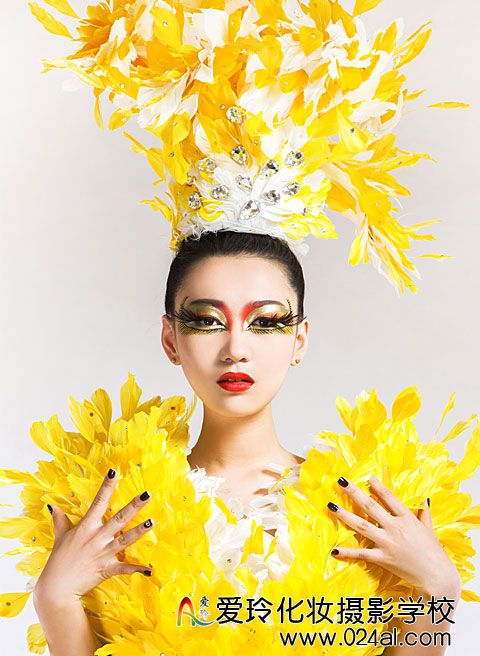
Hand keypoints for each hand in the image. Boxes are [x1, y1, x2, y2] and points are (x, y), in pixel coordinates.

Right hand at [34, 468, 154, 606]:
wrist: (57, 588)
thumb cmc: (58, 560)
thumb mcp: (60, 537)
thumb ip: (60, 520)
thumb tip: (53, 506)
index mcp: (86, 527)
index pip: (99, 501)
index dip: (107, 485)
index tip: (115, 471)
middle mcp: (97, 538)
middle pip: (118, 519)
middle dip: (133, 506)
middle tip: (147, 495)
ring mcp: (104, 553)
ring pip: (125, 540)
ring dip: (139, 531)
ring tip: (152, 522)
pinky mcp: (107, 569)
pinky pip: (124, 568)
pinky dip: (136, 569)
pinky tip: (149, 570)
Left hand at [327, 475, 461, 597]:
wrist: (437, 577)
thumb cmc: (434, 553)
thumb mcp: (429, 530)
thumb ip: (424, 514)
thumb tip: (424, 500)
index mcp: (406, 518)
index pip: (389, 497)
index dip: (377, 486)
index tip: (366, 477)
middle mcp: (394, 527)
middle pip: (370, 506)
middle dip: (354, 493)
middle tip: (341, 481)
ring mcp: (387, 542)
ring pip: (361, 525)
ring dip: (344, 515)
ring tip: (331, 506)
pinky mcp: (383, 557)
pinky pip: (362, 553)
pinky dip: (348, 552)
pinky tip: (334, 549)